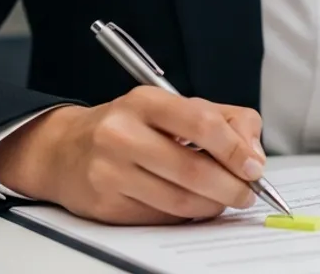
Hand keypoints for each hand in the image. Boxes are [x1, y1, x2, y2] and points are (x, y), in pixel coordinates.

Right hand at [0, 86, 266, 224]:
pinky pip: (160, 218)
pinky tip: (193, 206)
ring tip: (224, 201)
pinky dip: (186, 216)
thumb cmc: (131, 125)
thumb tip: (254, 156)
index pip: (201, 124)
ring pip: (178, 200)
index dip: (234, 149)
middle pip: (192, 169)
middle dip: (230, 187)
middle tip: (246, 193)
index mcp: (145, 101)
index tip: (254, 167)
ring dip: (212, 206)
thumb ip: (225, 120)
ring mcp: (110, 172)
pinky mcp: (105, 205)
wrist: (65, 149)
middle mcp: (122, 134)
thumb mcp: (174, 106)